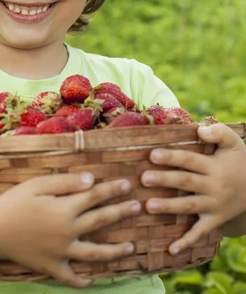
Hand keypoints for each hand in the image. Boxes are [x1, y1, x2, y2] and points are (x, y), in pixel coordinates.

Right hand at [0, 172, 140, 288]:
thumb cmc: (13, 202)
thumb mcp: (38, 184)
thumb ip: (66, 181)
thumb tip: (92, 180)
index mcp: (64, 208)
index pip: (95, 197)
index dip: (113, 190)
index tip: (128, 184)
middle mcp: (67, 232)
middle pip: (101, 221)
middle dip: (121, 213)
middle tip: (138, 207)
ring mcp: (61, 253)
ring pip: (95, 254)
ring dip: (115, 251)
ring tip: (130, 247)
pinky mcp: (51, 268)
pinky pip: (71, 278)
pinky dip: (82, 281)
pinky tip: (92, 280)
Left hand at [141, 123, 245, 255]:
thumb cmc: (238, 159)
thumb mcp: (233, 141)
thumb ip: (218, 132)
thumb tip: (200, 129)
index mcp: (214, 166)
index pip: (190, 161)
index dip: (172, 157)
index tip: (152, 154)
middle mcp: (213, 186)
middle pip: (186, 182)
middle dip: (164, 180)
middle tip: (144, 178)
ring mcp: (214, 205)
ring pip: (189, 206)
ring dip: (169, 207)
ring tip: (148, 206)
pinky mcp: (215, 220)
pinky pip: (201, 232)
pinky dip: (186, 242)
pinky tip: (171, 249)